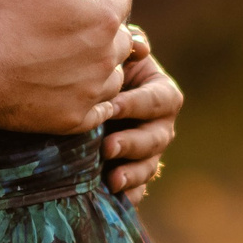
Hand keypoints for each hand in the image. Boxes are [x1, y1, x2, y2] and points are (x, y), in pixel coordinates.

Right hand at [0, 0, 133, 134]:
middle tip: (78, 25)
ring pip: (114, 76)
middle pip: (122, 39)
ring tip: (75, 58)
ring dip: (103, 65)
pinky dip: (92, 99)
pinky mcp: (74, 119)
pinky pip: (99, 110)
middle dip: (106, 28)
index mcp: (104, 20)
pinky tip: (72, 89)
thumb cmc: (6, 15)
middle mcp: (107, 58)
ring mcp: (92, 92)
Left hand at [102, 29, 180, 202]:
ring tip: (112, 179)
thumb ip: (127, 45)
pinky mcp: (135, 175)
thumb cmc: (102, 68)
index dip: (136, 104)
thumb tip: (139, 46)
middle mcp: (161, 125)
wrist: (81, 96)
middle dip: (133, 143)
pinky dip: (129, 195)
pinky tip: (113, 197)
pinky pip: (138, 190)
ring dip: (133, 173)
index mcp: (161, 94)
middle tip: (107, 147)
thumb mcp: (115, 53)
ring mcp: (150, 154)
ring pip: (150, 166)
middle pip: (157, 138)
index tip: (110, 107)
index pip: (158, 100)